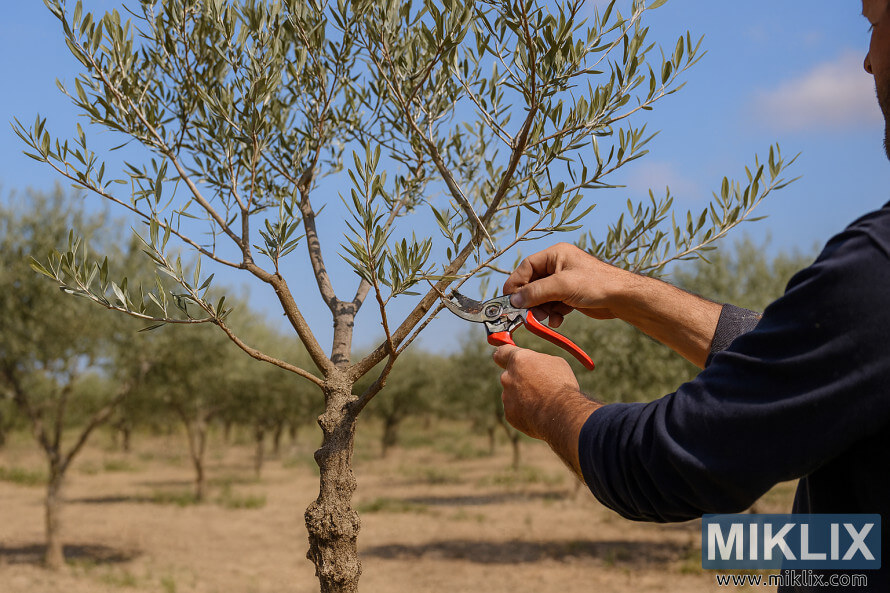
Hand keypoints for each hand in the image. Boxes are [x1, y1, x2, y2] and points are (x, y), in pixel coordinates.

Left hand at [492, 345, 599, 473]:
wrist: (562, 415)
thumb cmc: (563, 386)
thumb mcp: (555, 364)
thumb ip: (538, 363)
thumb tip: (533, 367)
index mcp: (518, 360)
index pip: (501, 352)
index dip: (504, 354)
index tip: (504, 355)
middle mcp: (508, 378)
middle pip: (508, 375)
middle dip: (519, 379)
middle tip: (536, 385)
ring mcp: (507, 398)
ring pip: (513, 395)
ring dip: (523, 397)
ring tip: (544, 403)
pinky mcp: (511, 416)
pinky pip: (516, 411)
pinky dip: (525, 412)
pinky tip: (541, 415)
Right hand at [503, 243, 627, 327]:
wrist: (622, 298)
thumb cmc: (596, 284)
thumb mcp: (562, 286)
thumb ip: (535, 292)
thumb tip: (513, 300)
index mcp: (555, 255)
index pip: (527, 267)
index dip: (516, 283)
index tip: (508, 300)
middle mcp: (558, 266)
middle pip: (533, 283)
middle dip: (531, 300)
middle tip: (527, 314)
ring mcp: (564, 281)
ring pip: (542, 297)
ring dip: (541, 309)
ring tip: (547, 317)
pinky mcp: (570, 295)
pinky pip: (553, 305)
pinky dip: (552, 314)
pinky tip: (558, 320)